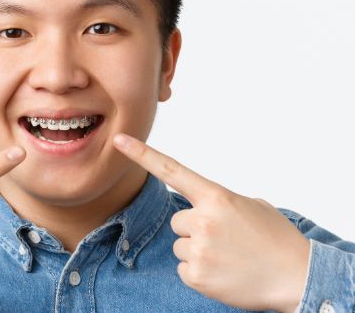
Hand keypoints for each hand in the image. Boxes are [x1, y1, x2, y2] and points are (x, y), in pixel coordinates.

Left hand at [112, 133, 309, 312]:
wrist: (298, 277)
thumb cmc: (276, 240)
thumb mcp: (251, 206)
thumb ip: (219, 201)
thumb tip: (200, 207)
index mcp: (216, 197)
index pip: (171, 170)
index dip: (142, 154)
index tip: (119, 139)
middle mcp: (203, 220)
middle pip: (178, 221)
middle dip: (196, 229)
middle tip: (226, 240)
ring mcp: (198, 249)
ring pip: (180, 245)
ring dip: (198, 251)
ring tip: (228, 257)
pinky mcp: (196, 275)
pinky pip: (183, 269)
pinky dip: (200, 273)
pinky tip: (224, 273)